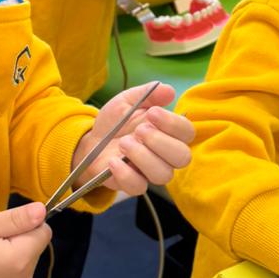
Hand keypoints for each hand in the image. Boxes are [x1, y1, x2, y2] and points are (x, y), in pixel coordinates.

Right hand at [0, 203, 51, 277]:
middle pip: (35, 245)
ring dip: (12, 251)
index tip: (0, 227)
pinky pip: (16, 273)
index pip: (44, 231)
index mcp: (22, 259)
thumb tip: (42, 210)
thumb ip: (15, 219)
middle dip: (17, 237)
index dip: (25, 223)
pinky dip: (5, 266)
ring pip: (26, 259)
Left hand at [74, 81, 194, 198]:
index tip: (152, 113)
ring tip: (123, 143)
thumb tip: (169, 90)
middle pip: (182, 157)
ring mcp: (150, 172)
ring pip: (163, 174)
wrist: (91, 141)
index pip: (187, 132)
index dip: (173, 124)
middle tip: (139, 130)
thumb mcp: (127, 101)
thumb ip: (148, 94)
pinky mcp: (133, 184)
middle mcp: (165, 155)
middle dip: (160, 142)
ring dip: (142, 156)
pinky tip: (113, 160)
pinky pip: (138, 187)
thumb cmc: (115, 121)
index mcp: (168, 133)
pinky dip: (125, 173)